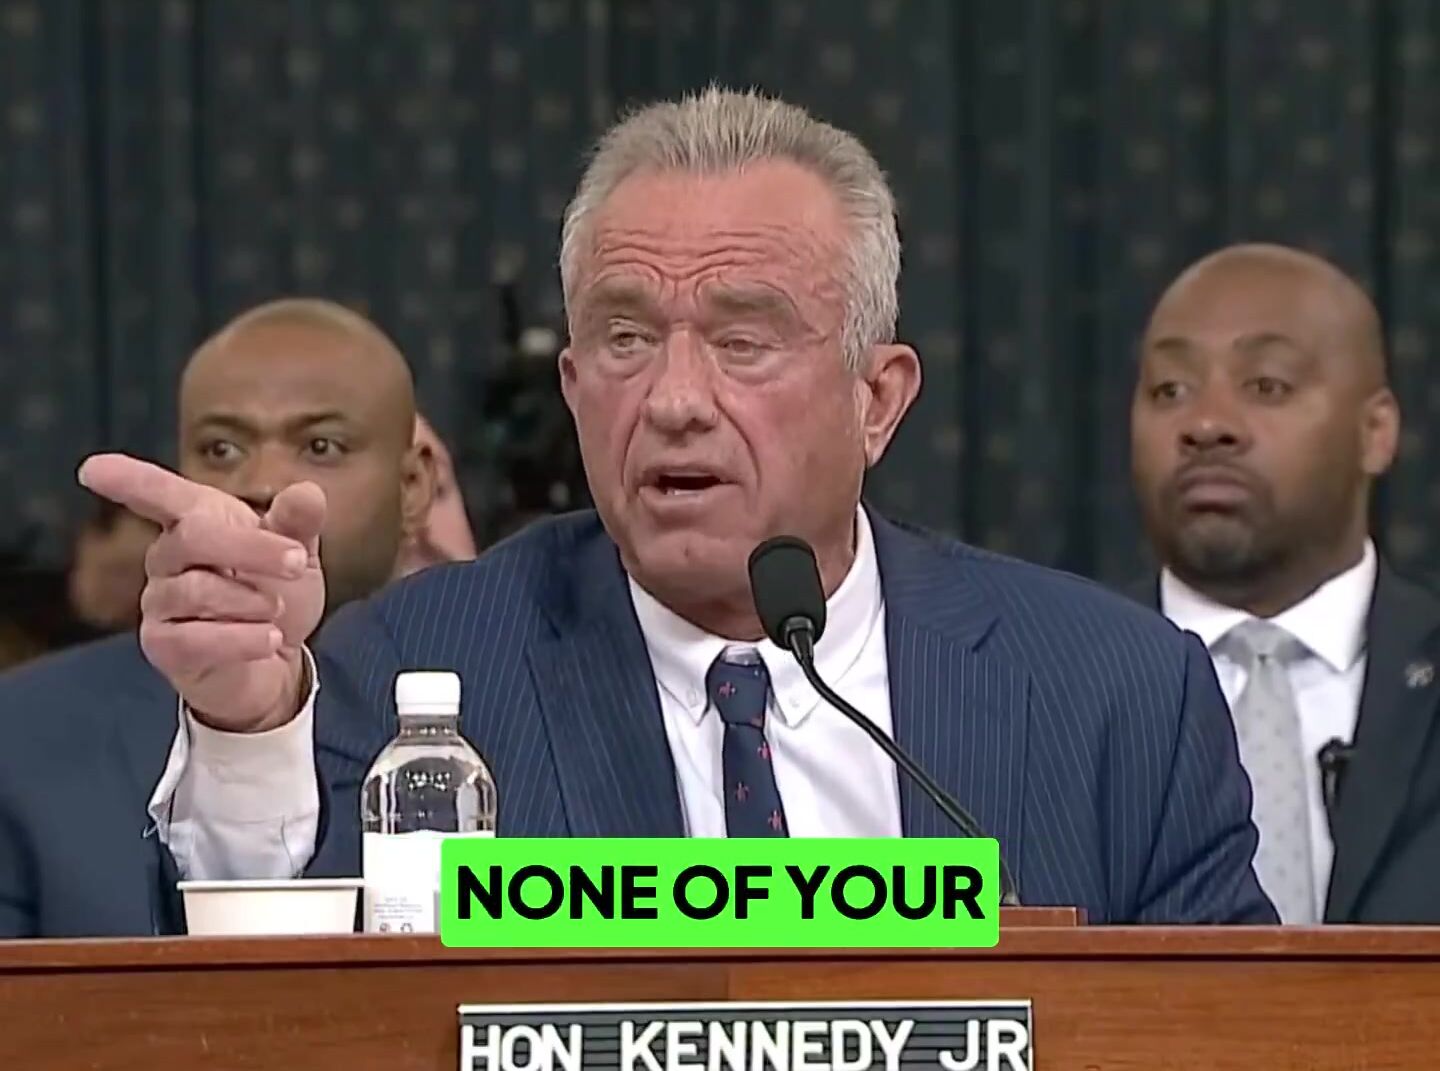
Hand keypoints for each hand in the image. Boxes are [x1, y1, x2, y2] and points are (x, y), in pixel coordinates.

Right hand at [78, 454, 325, 732]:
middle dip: (252, 547)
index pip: (160, 495)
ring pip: (197, 590)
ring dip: (252, 601)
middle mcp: (167, 558)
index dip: (128, 480)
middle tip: (296, 562)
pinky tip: (270, 640)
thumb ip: (298, 524)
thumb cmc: (275, 597)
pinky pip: (196, 638)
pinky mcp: (163, 646)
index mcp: (197, 523)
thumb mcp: (298, 556)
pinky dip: (243, 639)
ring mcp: (159, 602)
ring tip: (276, 613)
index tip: (94, 469)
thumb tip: (308, 492)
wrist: (276, 664)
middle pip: (193, 536)